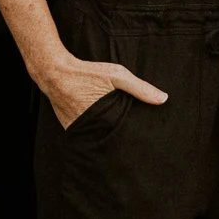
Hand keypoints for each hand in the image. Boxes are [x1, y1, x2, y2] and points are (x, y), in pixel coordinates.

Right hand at [36, 50, 167, 129]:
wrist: (55, 73)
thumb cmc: (87, 73)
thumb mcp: (116, 75)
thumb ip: (140, 88)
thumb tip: (163, 99)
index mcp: (106, 119)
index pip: (125, 136)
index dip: (134, 137)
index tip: (144, 141)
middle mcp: (92, 129)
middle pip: (112, 139)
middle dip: (121, 140)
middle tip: (135, 145)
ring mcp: (79, 131)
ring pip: (98, 138)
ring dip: (106, 137)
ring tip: (118, 140)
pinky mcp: (70, 130)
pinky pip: (85, 134)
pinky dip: (93, 132)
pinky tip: (99, 128)